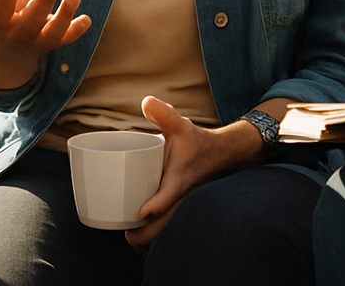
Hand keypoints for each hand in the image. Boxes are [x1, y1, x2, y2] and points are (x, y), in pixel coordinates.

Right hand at [0, 0, 90, 89]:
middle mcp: (15, 32)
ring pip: (51, 32)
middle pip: (30, 20)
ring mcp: (35, 40)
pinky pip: (65, 40)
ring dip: (64, 16)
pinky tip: (87, 18)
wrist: (2, 52)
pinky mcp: (52, 43)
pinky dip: (76, 31)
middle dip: (43, 2)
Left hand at [124, 96, 263, 250]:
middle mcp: (183, 199)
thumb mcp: (180, 125)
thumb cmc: (196, 141)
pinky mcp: (184, 214)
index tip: (140, 213)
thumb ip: (163, 113)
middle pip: (164, 228)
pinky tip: (144, 243)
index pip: (169, 196)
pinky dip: (158, 243)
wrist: (221, 155)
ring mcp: (184, 210)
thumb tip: (145, 101)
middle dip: (143, 236)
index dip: (155, 207)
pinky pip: (171, 234)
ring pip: (167, 236)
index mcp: (180, 180)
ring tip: (130, 238)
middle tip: (123, 233)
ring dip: (149, 243)